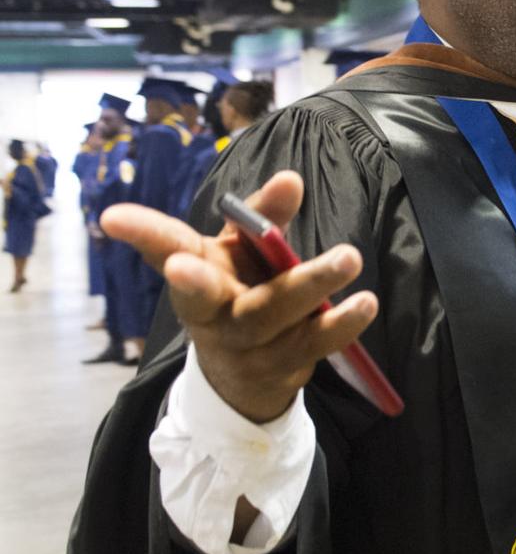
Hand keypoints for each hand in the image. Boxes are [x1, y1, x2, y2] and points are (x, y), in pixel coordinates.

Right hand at [99, 170, 378, 422]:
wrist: (246, 375)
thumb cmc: (240, 292)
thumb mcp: (242, 253)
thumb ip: (264, 217)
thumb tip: (291, 178)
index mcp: (195, 276)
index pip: (165, 250)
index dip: (142, 233)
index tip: (113, 217)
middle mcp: (213, 314)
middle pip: (209, 297)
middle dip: (201, 280)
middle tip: (200, 261)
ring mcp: (245, 347)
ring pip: (273, 319)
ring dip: (311, 287)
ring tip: (349, 257)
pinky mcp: (282, 368)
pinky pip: (313, 345)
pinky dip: (341, 325)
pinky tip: (364, 303)